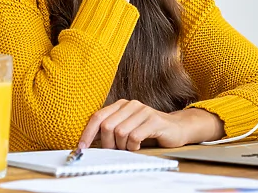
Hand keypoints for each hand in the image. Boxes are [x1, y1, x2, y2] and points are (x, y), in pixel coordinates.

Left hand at [78, 100, 224, 150]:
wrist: (176, 129)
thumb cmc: (148, 131)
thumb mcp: (126, 129)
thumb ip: (110, 131)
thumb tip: (88, 143)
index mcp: (121, 105)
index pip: (97, 117)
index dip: (87, 133)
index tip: (81, 148)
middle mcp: (131, 105)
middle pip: (107, 126)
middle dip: (107, 144)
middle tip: (114, 152)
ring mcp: (143, 111)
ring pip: (120, 133)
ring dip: (122, 147)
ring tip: (129, 148)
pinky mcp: (154, 120)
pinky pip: (134, 137)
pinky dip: (133, 146)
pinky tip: (138, 147)